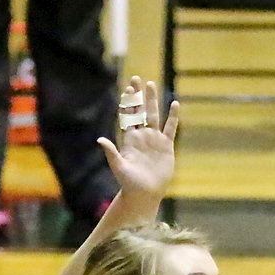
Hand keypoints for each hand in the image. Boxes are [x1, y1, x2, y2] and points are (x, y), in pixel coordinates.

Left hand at [97, 77, 178, 200]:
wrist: (144, 195)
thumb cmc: (129, 184)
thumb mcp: (119, 167)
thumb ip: (111, 153)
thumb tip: (100, 140)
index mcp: (129, 140)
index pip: (128, 117)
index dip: (127, 103)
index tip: (127, 89)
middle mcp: (141, 137)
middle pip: (140, 112)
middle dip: (138, 96)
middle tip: (136, 79)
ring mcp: (154, 140)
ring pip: (154, 116)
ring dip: (152, 101)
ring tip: (151, 85)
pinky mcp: (166, 147)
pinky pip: (170, 128)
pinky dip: (173, 117)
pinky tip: (175, 104)